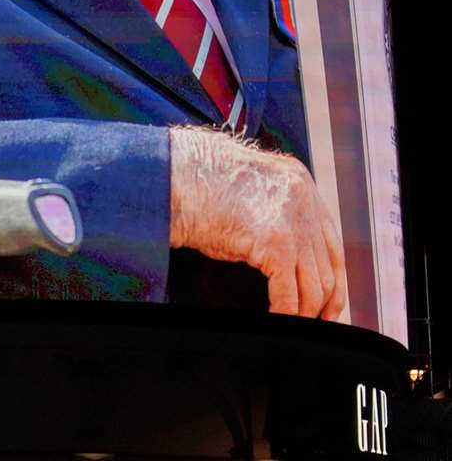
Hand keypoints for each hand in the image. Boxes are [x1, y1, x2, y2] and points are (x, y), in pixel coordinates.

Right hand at [168, 126, 346, 319]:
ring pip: (314, 285)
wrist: (168, 175)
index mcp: (300, 184)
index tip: (327, 305)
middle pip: (329, 268)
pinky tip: (274, 321)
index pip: (331, 244)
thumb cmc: (195, 187)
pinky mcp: (276, 242)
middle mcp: (304, 200)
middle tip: (313, 323)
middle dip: (323, 303)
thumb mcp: (247, 195)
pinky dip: (284, 314)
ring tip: (290, 325)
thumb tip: (285, 264)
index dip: (332, 280)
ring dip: (303, 313)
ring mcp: (292, 222)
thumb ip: (275, 218)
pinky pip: (288, 294)